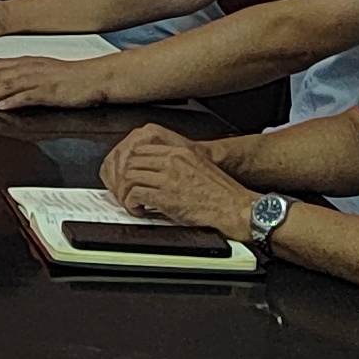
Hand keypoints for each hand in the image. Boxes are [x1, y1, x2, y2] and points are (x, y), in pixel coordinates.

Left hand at [0, 52, 114, 113]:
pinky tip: (2, 106)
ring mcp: (40, 79)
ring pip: (9, 85)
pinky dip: (13, 101)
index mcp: (28, 62)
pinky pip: (29, 95)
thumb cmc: (72, 77)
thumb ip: (25, 76)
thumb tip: (6, 88)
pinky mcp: (51, 92)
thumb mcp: (44, 72)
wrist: (95, 77)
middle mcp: (31, 68)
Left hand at [100, 123, 254, 237]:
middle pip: (131, 160)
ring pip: (129, 176)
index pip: (141, 148)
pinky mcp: (166, 197)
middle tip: (125, 190)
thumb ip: (176, 164)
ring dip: (126, 192)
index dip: (130, 163)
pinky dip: (132, 204)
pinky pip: (136, 195)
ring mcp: (169, 177)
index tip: (128, 175)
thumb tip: (155, 172)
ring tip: (132, 202)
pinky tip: (140, 210)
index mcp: (180, 151)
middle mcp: (173, 160)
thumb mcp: (198, 166)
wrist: (235, 208)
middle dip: (123, 177)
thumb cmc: (221, 193)